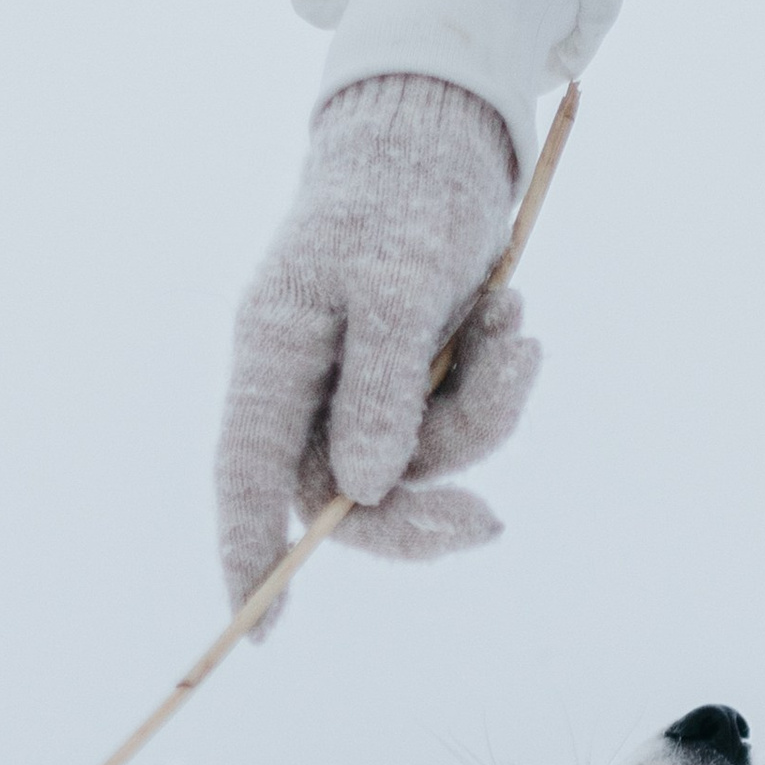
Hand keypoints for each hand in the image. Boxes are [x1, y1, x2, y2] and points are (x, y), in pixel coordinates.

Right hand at [216, 72, 543, 616]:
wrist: (448, 132)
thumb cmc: (404, 193)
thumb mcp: (396, 283)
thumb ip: (382, 386)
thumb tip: (368, 486)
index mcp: (274, 353)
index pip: (248, 474)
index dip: (249, 552)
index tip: (259, 631)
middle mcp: (311, 379)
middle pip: (348, 495)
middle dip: (421, 511)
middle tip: (491, 523)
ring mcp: (365, 380)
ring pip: (419, 460)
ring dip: (484, 413)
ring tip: (515, 332)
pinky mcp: (415, 373)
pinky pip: (458, 420)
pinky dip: (497, 381)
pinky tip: (512, 321)